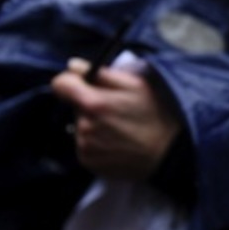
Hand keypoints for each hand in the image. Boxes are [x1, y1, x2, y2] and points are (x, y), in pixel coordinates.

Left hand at [51, 58, 182, 179]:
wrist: (169, 154)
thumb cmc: (156, 116)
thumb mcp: (136, 85)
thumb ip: (101, 73)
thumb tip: (73, 66)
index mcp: (93, 104)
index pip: (59, 84)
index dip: (72, 81)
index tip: (85, 85)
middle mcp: (84, 127)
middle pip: (74, 107)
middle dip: (89, 105)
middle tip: (116, 110)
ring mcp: (85, 147)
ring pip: (80, 127)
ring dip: (93, 125)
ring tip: (119, 129)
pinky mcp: (88, 162)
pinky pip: (85, 145)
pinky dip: (96, 143)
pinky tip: (116, 143)